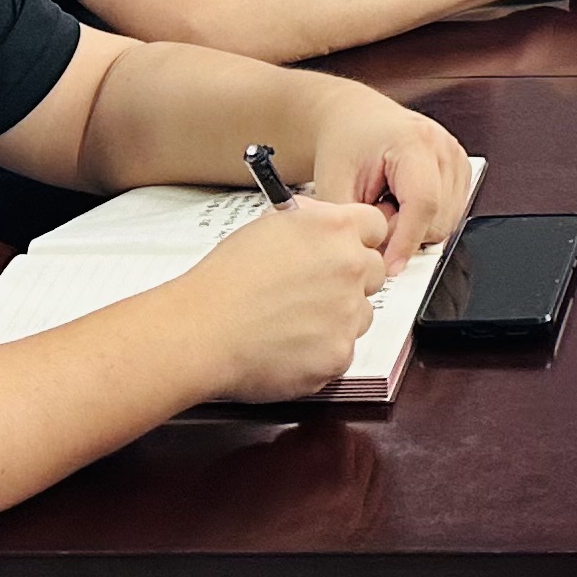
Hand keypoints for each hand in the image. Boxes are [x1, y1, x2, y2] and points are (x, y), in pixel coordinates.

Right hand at [173, 193, 390, 403]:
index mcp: (335, 229)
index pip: (376, 227)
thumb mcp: (269, 226)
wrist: (200, 331)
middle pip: (373, 272)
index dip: (358, 240)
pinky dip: (319, 352)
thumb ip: (310, 222)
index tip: (346, 250)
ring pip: (360, 315)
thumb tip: (324, 221)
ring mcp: (347, 314)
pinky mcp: (338, 355)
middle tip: (312, 292)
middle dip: (349, 280)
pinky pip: (341, 351)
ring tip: (291, 321)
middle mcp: (350, 268)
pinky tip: (287, 346)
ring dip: (336, 318)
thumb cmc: (224, 280)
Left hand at [299, 81, 472, 253]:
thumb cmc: (346, 143)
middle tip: (375, 213)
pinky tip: (404, 203)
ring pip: (448, 222)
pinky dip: (426, 220)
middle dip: (404, 232)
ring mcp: (457, 158)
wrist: (356, 120)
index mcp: (415, 141)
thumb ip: (355, 224)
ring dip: (415, 227)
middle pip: (439, 218)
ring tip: (388, 204)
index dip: (406, 240)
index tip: (388, 266)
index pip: (423, 203)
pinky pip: (451, 215)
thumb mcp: (335, 184)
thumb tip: (374, 259)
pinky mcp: (461, 171)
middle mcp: (444, 147)